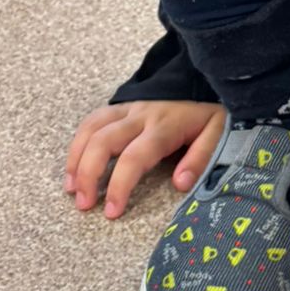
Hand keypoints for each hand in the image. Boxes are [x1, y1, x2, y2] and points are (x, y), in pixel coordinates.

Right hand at [63, 99, 225, 218]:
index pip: (134, 157)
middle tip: (84, 204)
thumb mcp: (218, 133)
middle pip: (103, 142)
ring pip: (91, 129)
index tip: (112, 211)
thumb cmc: (209, 113)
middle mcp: (141, 116)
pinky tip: (74, 165)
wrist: (204, 78)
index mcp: (165, 126)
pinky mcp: (121, 106)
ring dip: (76, 159)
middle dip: (88, 175)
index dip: (120, 185)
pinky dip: (78, 142)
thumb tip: (180, 184)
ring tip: (72, 189)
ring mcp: (128, 108)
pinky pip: (92, 120)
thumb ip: (201, 158)